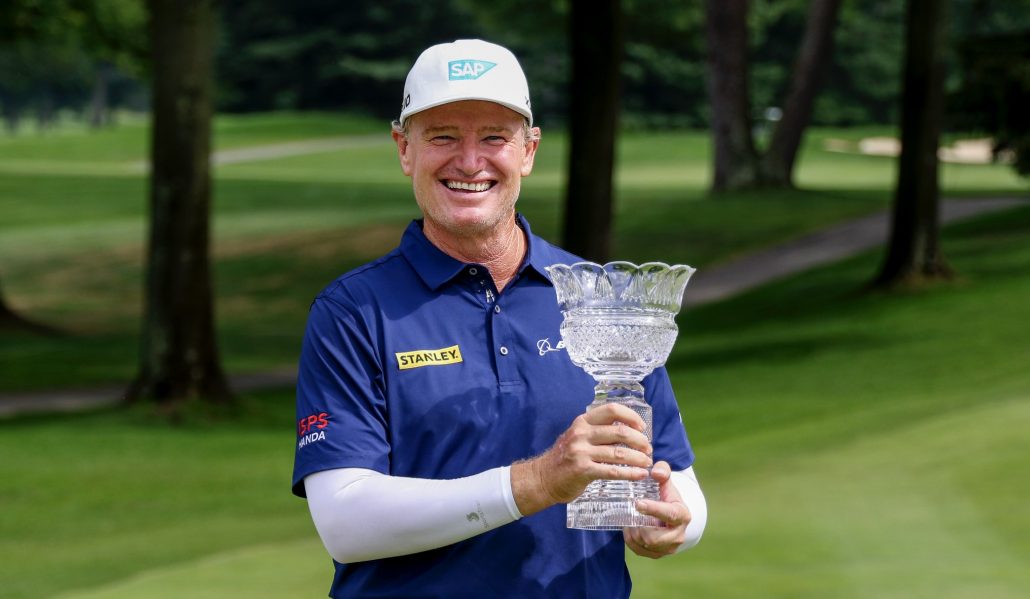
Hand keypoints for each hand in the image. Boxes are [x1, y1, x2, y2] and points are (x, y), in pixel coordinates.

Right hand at [510, 403, 652, 515]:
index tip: (642, 427)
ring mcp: (581, 451)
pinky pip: (612, 471)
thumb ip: (598, 432)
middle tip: (649, 449)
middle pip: (619, 432)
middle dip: (640, 441)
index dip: (631, 416)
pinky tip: (640, 475)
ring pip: (618, 452)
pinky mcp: (583, 470)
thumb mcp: (578, 437)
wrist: (543, 478)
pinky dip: (630, 473)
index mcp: (582, 421)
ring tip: (647, 463)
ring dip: (638, 458)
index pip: (612, 410)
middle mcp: (581, 433)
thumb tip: (628, 431)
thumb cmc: (565, 458)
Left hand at [623, 461, 691, 558]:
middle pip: (653, 537)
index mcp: (682, 515)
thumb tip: (656, 472)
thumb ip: (662, 471)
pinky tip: (631, 529)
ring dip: (633, 532)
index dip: (653, 509)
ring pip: (644, 545)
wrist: (669, 515)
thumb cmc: (666, 496)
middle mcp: (678, 534)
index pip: (669, 514)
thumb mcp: (666, 482)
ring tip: (631, 520)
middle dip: (638, 527)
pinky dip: (631, 540)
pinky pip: (639, 551)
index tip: (637, 503)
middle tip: (631, 514)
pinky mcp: (658, 554)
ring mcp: (669, 547)